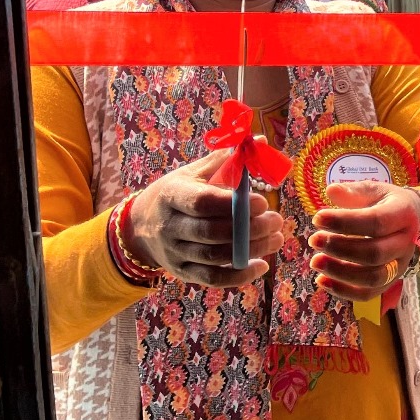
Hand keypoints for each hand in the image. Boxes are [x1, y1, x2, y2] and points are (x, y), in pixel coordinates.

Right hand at [125, 148, 283, 286]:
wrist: (142, 226)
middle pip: (211, 232)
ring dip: (251, 250)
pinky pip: (212, 279)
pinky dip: (239, 276)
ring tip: (277, 238)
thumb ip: (227, 159)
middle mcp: (170, 226)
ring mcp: (175, 252)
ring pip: (214, 257)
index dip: (233, 204)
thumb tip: (260, 140)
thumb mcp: (195, 172)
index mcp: (173, 195)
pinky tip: (262, 266)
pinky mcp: (183, 272)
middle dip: (249, 229)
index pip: (202, 202)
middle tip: (276, 220)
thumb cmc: (180, 192)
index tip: (263, 201)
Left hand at [310, 182, 419, 303]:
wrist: (411, 219)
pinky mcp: (391, 281)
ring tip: (315, 261)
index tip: (318, 219)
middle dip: (340, 249)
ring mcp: (400, 265)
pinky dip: (343, 291)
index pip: (376, 222)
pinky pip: (368, 294)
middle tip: (314, 240)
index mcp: (404, 215)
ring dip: (340, 273)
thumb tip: (332, 191)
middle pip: (375, 253)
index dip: (345, 222)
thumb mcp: (374, 190)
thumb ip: (354, 191)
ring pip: (372, 278)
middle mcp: (406, 243)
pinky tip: (322, 281)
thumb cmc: (387, 202)